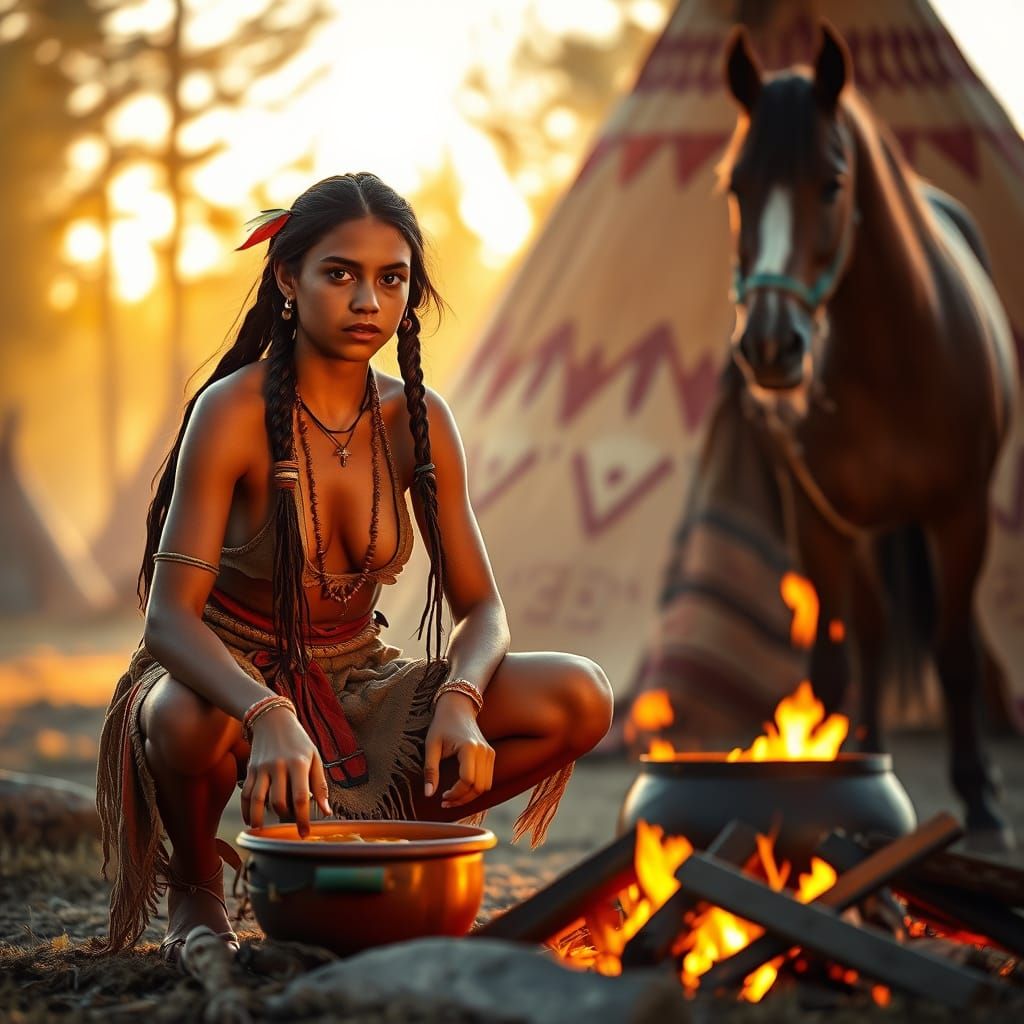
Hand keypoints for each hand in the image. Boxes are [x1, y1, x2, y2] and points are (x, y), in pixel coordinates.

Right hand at [240, 706, 331, 836]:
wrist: (273, 719)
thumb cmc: (298, 741)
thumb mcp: (315, 757)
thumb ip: (320, 785)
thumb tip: (326, 811)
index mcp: (299, 763)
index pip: (301, 796)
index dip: (303, 818)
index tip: (304, 833)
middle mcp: (279, 766)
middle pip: (279, 801)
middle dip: (284, 816)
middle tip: (289, 823)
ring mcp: (262, 767)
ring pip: (258, 799)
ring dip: (260, 818)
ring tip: (263, 830)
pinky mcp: (250, 769)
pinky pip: (246, 793)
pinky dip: (247, 809)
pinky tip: (250, 820)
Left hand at [423, 693, 494, 809]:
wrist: (457, 707)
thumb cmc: (442, 725)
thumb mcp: (431, 746)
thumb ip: (430, 771)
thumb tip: (428, 795)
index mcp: (469, 748)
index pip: (468, 780)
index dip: (455, 794)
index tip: (442, 797)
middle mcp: (483, 751)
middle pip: (479, 787)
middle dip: (463, 799)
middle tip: (446, 802)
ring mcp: (489, 753)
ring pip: (486, 786)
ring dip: (470, 796)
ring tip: (453, 798)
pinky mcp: (490, 755)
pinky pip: (487, 779)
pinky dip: (476, 788)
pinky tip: (461, 788)